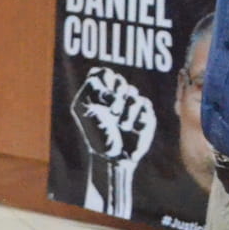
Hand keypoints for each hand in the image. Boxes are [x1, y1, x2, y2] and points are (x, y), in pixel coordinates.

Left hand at [69, 67, 156, 217]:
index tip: (100, 94)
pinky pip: (144, 104)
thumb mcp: (83, 108)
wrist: (112, 156)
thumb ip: (89, 87)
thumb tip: (103, 78)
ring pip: (132, 92)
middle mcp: (116, 97)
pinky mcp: (145, 115)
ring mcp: (131, 105)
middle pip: (119, 80)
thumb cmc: (95, 134)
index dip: (103, 79)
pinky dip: (136, 116)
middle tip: (112, 111)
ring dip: (126, 109)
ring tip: (121, 125)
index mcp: (100, 93)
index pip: (103, 73)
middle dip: (115, 94)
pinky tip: (130, 128)